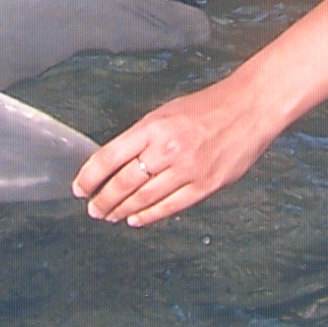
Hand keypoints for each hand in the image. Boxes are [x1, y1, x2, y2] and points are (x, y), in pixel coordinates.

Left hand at [74, 73, 275, 225]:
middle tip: (93, 209)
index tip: (78, 188)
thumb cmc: (208, 107)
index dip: (90, 175)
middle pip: (124, 182)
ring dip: (122, 210)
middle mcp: (167, 148)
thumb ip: (144, 137)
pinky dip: (148, 216)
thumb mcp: (168, 113)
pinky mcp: (204, 186)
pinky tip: (135, 219)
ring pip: (143, 199)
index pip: (110, 155)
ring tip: (110, 215)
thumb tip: (116, 163)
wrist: (248, 108)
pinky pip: (169, 207)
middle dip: (103, 200)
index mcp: (154, 126)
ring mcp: (187, 170)